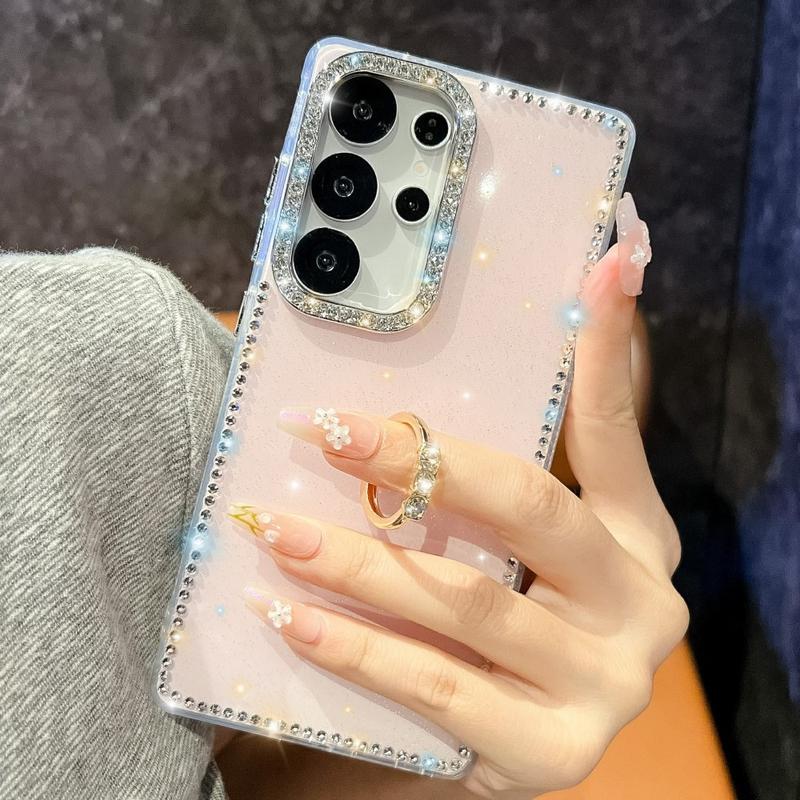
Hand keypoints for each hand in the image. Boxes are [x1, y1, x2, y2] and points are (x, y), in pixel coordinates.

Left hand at [234, 201, 686, 798]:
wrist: (495, 748)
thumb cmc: (495, 623)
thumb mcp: (512, 552)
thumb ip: (487, 484)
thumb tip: (435, 393)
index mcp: (635, 538)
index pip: (615, 433)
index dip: (605, 350)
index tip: (606, 262)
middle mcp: (639, 604)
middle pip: (529, 507)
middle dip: (418, 462)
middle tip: (327, 427)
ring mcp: (605, 686)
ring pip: (467, 601)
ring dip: (358, 560)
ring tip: (277, 528)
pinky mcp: (553, 754)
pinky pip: (437, 689)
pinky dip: (357, 647)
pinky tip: (290, 615)